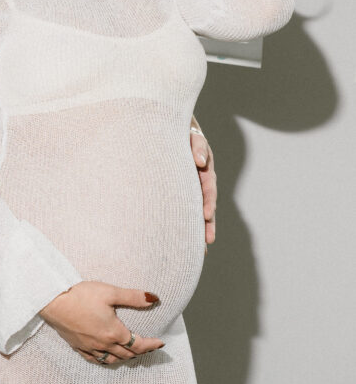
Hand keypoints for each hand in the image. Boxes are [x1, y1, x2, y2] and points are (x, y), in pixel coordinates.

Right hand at [40, 281, 163, 364]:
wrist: (53, 301)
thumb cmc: (81, 295)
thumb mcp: (110, 292)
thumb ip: (134, 297)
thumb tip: (154, 298)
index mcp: (114, 332)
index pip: (138, 344)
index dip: (151, 345)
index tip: (161, 343)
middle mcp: (103, 344)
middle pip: (127, 354)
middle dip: (141, 351)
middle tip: (149, 347)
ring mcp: (90, 347)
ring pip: (112, 360)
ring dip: (125, 358)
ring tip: (131, 353)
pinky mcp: (78, 346)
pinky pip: (95, 360)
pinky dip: (106, 360)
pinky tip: (107, 357)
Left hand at [191, 123, 216, 244]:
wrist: (176, 133)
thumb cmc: (185, 136)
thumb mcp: (193, 138)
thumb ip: (198, 147)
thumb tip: (200, 162)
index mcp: (205, 171)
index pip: (208, 188)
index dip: (208, 201)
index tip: (207, 214)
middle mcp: (202, 183)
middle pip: (207, 205)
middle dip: (207, 223)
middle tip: (207, 240)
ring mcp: (195, 190)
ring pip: (198, 212)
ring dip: (200, 229)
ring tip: (202, 250)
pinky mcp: (186, 195)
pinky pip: (188, 212)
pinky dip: (190, 226)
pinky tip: (191, 244)